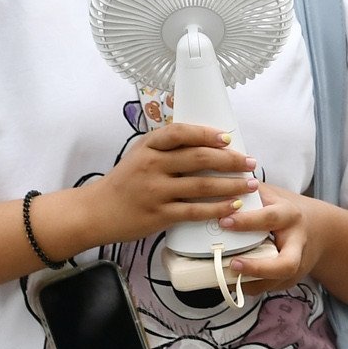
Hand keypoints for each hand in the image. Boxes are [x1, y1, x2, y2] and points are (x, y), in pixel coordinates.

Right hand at [84, 124, 258, 247]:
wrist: (97, 211)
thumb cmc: (124, 182)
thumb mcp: (140, 155)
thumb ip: (167, 149)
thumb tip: (208, 143)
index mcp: (148, 146)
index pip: (181, 133)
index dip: (207, 134)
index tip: (228, 138)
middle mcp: (152, 165)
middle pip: (198, 158)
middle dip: (230, 160)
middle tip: (250, 162)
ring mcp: (156, 191)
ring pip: (202, 185)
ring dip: (231, 185)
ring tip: (250, 184)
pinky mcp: (159, 215)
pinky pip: (195, 210)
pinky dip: (218, 208)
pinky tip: (233, 207)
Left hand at [219, 183, 328, 295]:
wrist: (319, 231)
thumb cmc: (286, 210)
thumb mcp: (273, 194)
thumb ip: (250, 191)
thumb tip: (219, 184)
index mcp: (290, 216)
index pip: (270, 218)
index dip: (247, 221)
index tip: (223, 222)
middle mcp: (296, 244)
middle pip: (286, 264)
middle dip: (258, 268)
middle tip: (232, 264)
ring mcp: (295, 266)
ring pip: (275, 282)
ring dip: (249, 283)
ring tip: (223, 278)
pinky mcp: (288, 280)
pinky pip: (266, 288)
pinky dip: (246, 287)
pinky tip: (228, 282)